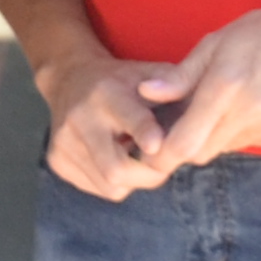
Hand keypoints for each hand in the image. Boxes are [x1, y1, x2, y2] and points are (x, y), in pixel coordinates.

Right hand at [30, 47, 177, 200]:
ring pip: (109, 184)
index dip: (142, 132)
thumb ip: (175, 90)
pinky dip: (115, 181)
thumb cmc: (122, 80)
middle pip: (116, 167)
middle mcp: (80, 118)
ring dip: (134, 180)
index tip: (156, 146)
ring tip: (139, 158)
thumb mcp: (148, 73)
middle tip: (165, 167)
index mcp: (107, 92)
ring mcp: (63, 142)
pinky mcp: (56, 160)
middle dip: (149, 176)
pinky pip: (97, 187)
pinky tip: (116, 157)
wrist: (69, 79)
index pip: (127, 117)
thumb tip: (204, 113)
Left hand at [139, 0, 260, 172]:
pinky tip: (249, 103)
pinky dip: (240, 130)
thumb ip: (181, 76)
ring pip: (225, 147)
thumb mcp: (215, 43)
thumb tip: (146, 93)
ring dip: (214, 134)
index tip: (147, 155)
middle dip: (185, 144)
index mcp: (226, 88)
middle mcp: (250, 114)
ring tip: (222, 103)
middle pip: (201, 153)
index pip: (185, 144)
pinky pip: (250, 142)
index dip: (161, 157)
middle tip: (179, 123)